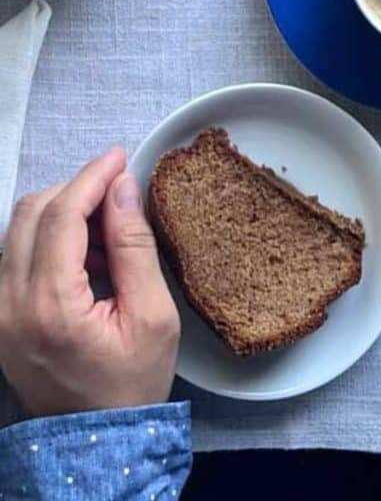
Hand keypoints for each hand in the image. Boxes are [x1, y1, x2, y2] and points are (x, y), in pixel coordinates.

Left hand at [0, 148, 179, 417]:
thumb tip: (124, 188)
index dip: (92, 177)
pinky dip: (50, 239)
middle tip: (119, 193)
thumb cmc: (132, 382)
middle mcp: (9, 305)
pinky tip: (86, 256)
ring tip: (108, 231)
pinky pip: (16, 256)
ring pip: (19, 231)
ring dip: (63, 213)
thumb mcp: (152, 315)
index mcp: (50, 306)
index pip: (62, 215)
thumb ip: (133, 247)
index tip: (121, 156)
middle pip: (32, 213)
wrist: (97, 439)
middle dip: (77, 189)